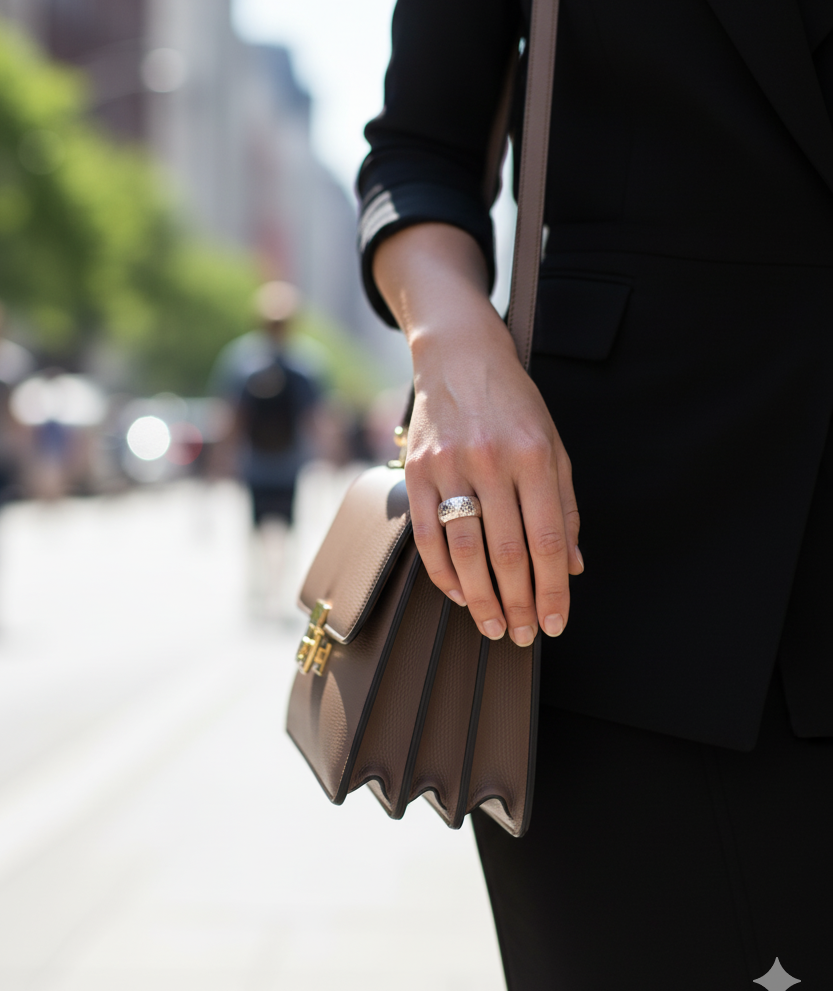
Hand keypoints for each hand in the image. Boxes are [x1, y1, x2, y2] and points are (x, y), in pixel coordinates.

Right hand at [374, 223, 582, 645]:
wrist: (459, 355)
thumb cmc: (513, 404)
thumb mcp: (553, 444)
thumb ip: (565, 505)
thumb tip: (573, 566)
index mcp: (535, 455)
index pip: (548, 539)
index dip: (554, 588)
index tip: (557, 621)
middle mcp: (492, 460)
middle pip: (507, 552)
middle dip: (519, 603)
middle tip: (525, 635)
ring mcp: (449, 466)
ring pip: (464, 550)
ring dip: (480, 598)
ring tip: (494, 627)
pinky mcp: (416, 471)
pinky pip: (427, 535)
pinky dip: (442, 573)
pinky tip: (458, 594)